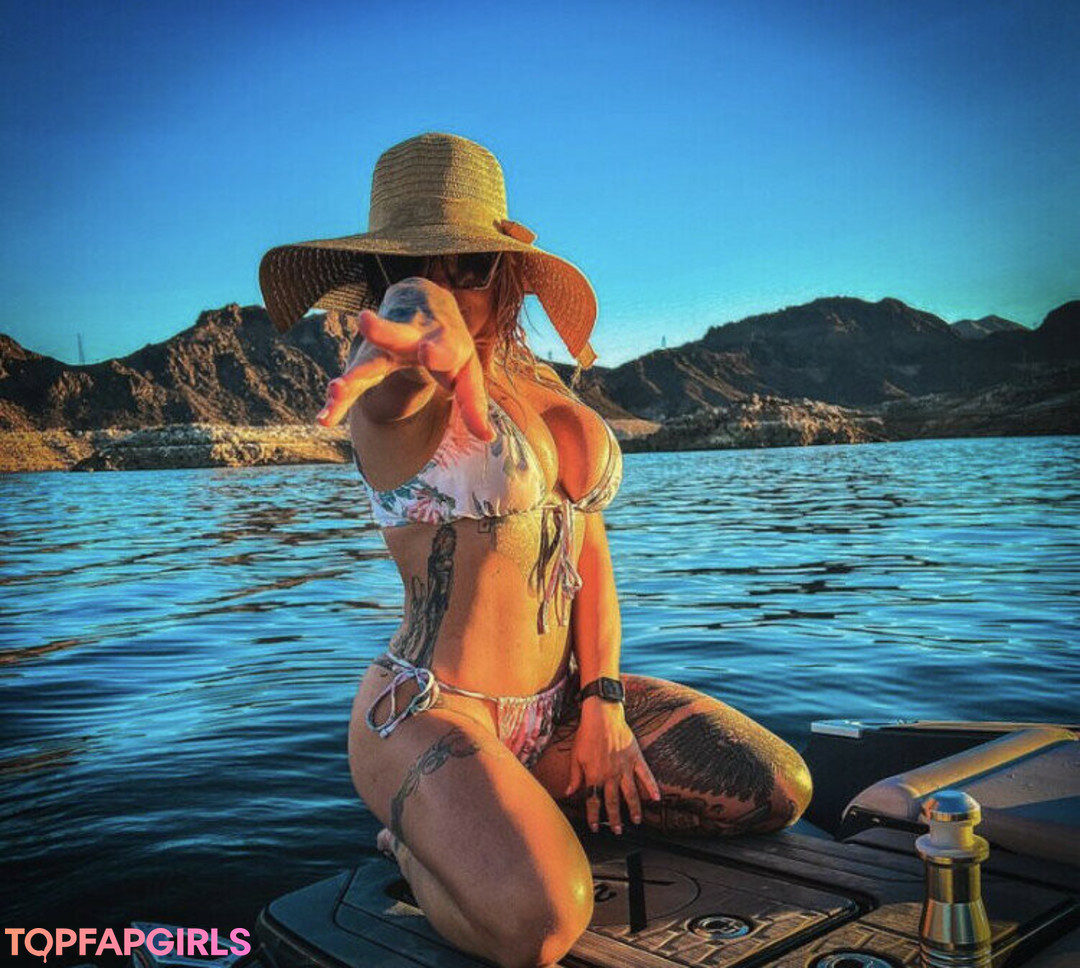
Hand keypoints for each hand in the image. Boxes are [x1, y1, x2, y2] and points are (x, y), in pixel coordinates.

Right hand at [315, 277, 494, 440]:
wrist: (422, 301)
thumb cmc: (449, 344)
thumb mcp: (467, 370)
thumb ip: (473, 403)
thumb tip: (487, 437)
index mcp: (443, 339)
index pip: (444, 347)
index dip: (438, 351)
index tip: (430, 354)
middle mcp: (412, 336)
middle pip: (396, 334)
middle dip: (384, 331)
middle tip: (369, 323)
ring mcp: (386, 345)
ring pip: (367, 357)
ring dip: (352, 374)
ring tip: (337, 390)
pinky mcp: (366, 356)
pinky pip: (351, 380)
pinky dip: (338, 401)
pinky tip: (325, 420)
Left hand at [565, 699, 661, 833]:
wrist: (602, 715)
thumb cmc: (586, 734)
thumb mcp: (575, 756)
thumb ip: (574, 777)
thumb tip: (569, 792)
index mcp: (595, 775)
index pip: (594, 801)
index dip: (594, 816)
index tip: (595, 827)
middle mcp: (611, 775)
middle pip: (613, 801)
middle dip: (615, 818)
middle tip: (617, 830)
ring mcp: (625, 767)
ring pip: (630, 793)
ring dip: (634, 809)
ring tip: (637, 821)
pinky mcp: (635, 757)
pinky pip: (645, 775)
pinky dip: (651, 786)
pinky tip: (657, 798)